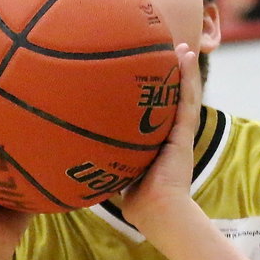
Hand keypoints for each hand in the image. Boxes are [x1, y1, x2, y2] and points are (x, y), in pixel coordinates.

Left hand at [119, 44, 199, 240]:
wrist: (157, 211)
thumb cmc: (136, 200)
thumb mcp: (115, 172)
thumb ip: (102, 159)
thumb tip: (70, 153)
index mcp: (157, 142)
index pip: (156, 111)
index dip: (154, 92)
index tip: (144, 72)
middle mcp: (170, 135)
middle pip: (172, 98)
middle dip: (170, 75)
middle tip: (166, 51)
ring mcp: (180, 133)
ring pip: (185, 95)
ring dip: (184, 70)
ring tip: (182, 47)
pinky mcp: (186, 134)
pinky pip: (188, 100)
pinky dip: (189, 78)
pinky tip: (186, 58)